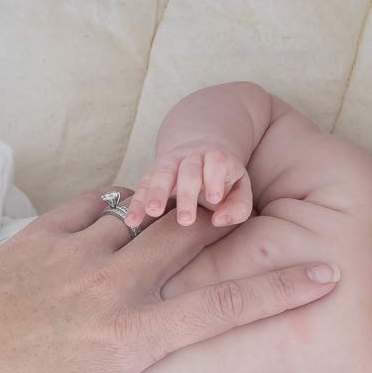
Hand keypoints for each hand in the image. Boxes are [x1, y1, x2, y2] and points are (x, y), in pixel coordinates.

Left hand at [0, 188, 340, 372]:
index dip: (284, 289)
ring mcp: (76, 253)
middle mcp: (111, 286)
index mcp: (129, 338)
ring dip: (187, 214)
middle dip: (240, 227)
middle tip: (270, 227)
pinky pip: (103, 202)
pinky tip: (136, 221)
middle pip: (197, 236)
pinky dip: (129, 206)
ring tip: (214, 216)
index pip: (225, 306)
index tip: (327, 273)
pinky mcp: (43, 235)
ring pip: (153, 213)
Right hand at [128, 142, 252, 227]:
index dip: (214, 178)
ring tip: (153, 212)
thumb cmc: (225, 180)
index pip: (216, 162)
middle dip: (186, 194)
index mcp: (216, 157)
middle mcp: (192, 157)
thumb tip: (218, 220)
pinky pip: (142, 185)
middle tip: (185, 220)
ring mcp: (170, 163)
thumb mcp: (240, 189)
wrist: (201, 152)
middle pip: (188, 171)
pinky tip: (131, 220)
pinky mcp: (152, 173)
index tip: (214, 199)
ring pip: (162, 173)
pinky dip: (136, 202)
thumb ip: (238, 206)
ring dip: (156, 192)